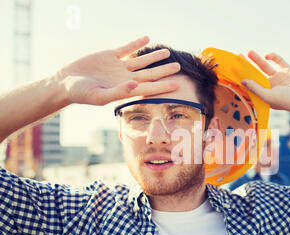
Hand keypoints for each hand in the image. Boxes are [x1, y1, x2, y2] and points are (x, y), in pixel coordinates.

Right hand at [54, 36, 179, 105]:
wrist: (65, 83)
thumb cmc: (81, 94)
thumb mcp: (99, 96)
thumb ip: (118, 91)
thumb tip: (136, 84)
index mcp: (126, 89)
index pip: (149, 88)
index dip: (163, 86)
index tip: (177, 84)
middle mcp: (125, 78)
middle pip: (149, 73)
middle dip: (164, 70)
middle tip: (178, 66)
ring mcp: (118, 66)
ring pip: (141, 60)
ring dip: (154, 56)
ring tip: (167, 52)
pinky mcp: (110, 56)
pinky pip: (126, 48)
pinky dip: (136, 43)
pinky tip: (146, 39)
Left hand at [240, 50, 289, 115]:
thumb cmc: (288, 102)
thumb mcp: (269, 96)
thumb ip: (256, 88)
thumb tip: (243, 81)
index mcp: (265, 95)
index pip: (251, 85)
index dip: (243, 78)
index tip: (234, 70)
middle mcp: (271, 87)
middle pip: (256, 74)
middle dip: (247, 66)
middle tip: (238, 57)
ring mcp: (280, 79)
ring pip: (265, 67)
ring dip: (257, 60)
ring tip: (249, 52)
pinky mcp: (288, 71)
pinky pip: (279, 62)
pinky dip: (273, 57)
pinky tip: (267, 55)